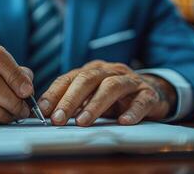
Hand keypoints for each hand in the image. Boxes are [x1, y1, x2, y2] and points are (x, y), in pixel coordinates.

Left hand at [38, 60, 176, 125]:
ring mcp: (130, 81)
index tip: (43, 110)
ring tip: (82, 122)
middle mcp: (109, 71)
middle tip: (58, 118)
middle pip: (87, 79)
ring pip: (111, 87)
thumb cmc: (115, 97)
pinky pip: (141, 100)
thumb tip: (50, 115)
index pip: (69, 78)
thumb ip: (75, 103)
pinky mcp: (148, 93)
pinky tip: (123, 121)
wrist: (150, 93)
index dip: (54, 93)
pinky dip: (132, 111)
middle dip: (70, 99)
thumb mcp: (92, 96)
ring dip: (94, 105)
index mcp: (92, 71)